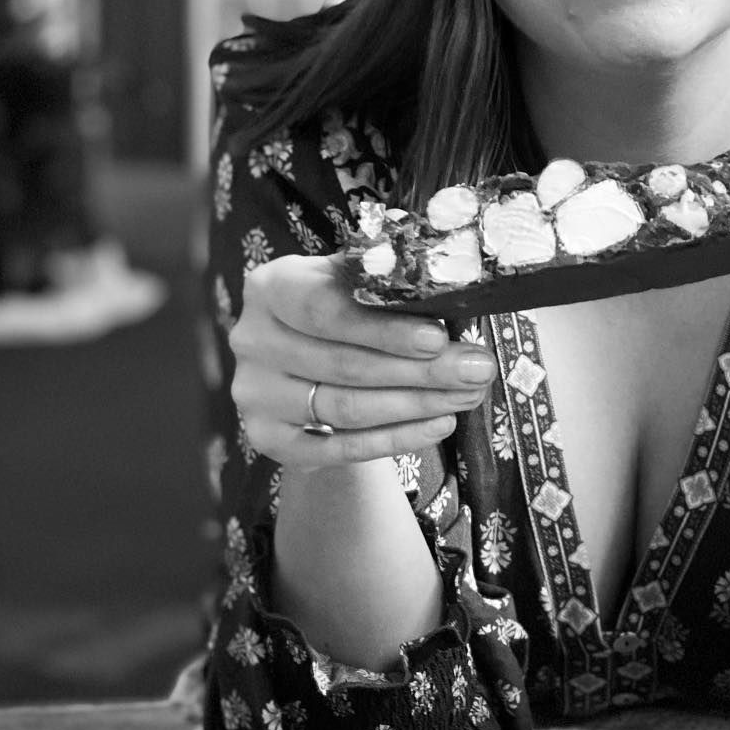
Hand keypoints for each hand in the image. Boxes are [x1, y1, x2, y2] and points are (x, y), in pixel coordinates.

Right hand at [228, 253, 495, 466]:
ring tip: (468, 395)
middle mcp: (252, 339)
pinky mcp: (268, 439)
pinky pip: (340, 447)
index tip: (438, 337)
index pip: (323, 309)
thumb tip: (452, 285)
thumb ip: (385, 282)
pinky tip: (440, 424)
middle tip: (477, 371)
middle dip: (421, 370)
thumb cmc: (343, 310)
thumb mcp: (353, 283)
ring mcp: (255, 394)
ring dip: (417, 404)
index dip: (383, 328)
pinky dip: (396, 438)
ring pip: (346, 407)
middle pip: (344, 364)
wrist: (306, 366)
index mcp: (271, 287)